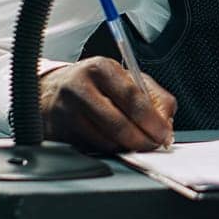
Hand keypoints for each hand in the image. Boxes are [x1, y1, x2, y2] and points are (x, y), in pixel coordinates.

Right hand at [39, 57, 176, 152]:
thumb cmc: (96, 84)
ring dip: (126, 147)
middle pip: (117, 123)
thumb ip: (154, 96)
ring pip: (105, 140)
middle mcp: (79, 88)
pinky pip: (92, 148)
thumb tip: (166, 122)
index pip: (131, 97)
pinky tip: (115, 142)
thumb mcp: (126, 78)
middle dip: (141, 139)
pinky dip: (109, 150)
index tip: (164, 133)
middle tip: (154, 144)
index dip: (151, 119)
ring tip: (135, 142)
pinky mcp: (58, 132)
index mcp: (100, 69)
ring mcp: (65, 112)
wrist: (53, 89)